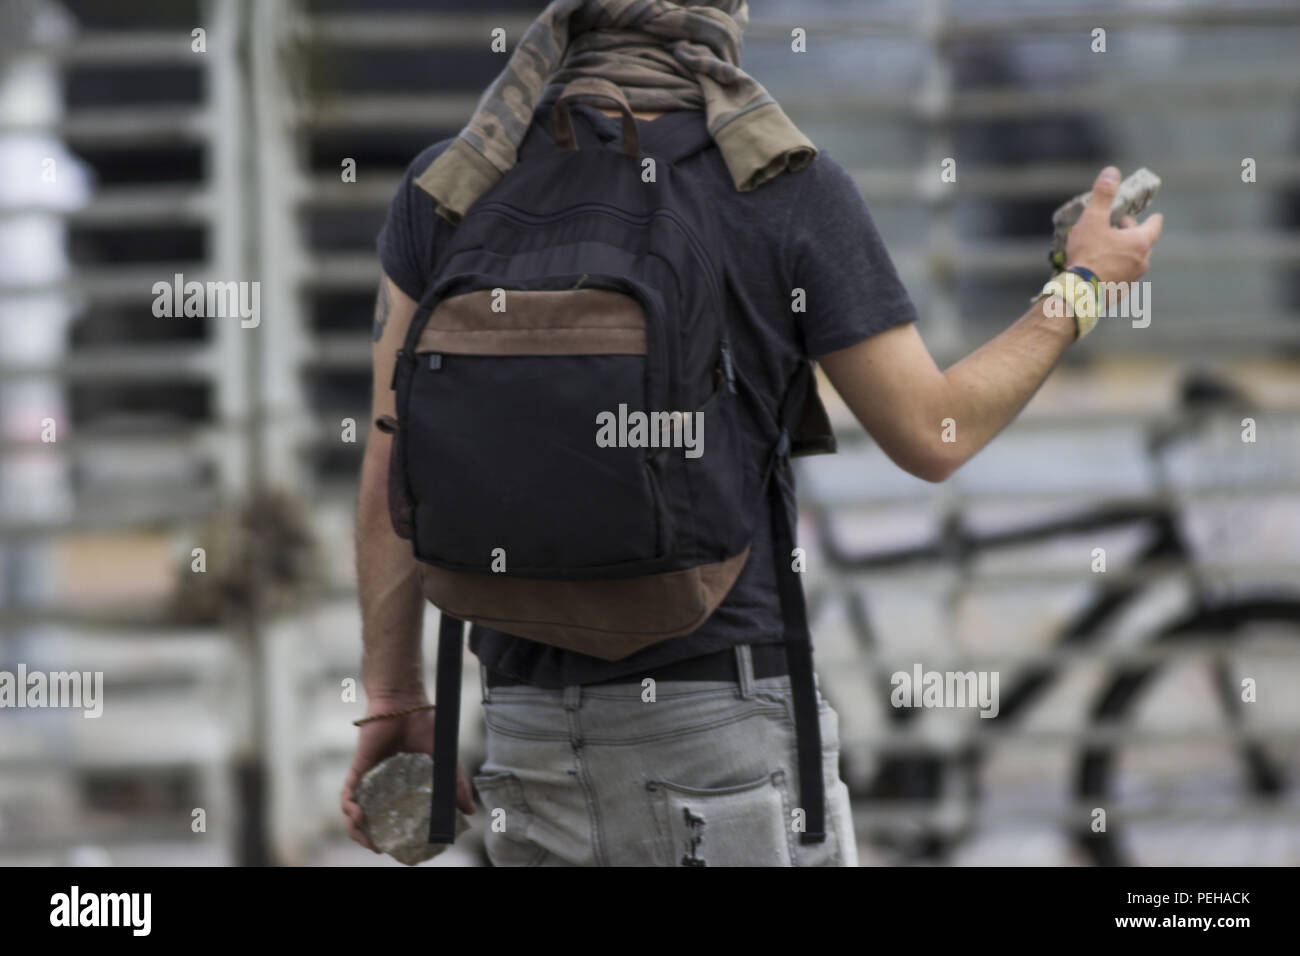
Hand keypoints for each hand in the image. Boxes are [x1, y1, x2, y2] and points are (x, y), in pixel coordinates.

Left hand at [340, 695, 475, 852]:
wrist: (406, 702)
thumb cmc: (425, 727)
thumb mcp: (445, 762)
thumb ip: (455, 786)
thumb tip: (470, 812)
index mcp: (402, 784)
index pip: (394, 814)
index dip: (394, 832)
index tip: (401, 848)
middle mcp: (384, 783)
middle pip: (372, 817)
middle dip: (371, 837)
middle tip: (381, 848)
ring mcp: (370, 776)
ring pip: (355, 810)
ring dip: (356, 828)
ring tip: (366, 839)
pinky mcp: (359, 768)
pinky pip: (348, 793)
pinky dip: (349, 807)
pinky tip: (358, 815)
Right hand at [1065, 166, 1163, 283]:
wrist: (1079, 294)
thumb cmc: (1087, 255)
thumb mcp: (1093, 220)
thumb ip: (1103, 195)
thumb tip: (1111, 171)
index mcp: (1140, 242)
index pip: (1154, 226)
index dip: (1153, 219)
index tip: (1155, 216)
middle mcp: (1142, 261)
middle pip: (1142, 243)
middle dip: (1130, 234)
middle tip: (1115, 229)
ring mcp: (1133, 280)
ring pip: (1133, 261)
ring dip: (1123, 254)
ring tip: (1106, 251)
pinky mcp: (1121, 293)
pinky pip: (1122, 276)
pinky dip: (1115, 270)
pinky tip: (1100, 270)